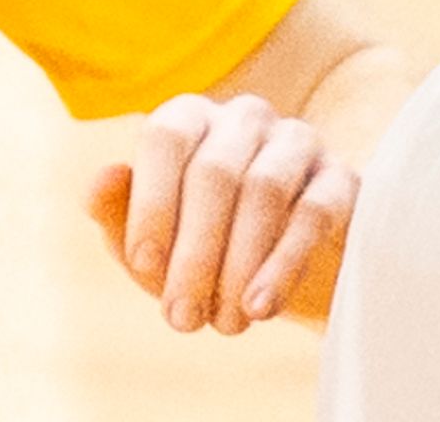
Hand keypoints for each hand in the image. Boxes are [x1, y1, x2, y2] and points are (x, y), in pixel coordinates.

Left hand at [90, 85, 362, 334]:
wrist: (286, 272)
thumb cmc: (204, 248)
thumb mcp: (156, 242)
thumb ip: (119, 213)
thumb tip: (99, 179)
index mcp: (190, 117)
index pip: (165, 138)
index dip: (152, 202)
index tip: (144, 267)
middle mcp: (243, 118)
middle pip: (215, 172)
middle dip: (195, 252)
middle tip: (182, 319)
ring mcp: (296, 142)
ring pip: (265, 189)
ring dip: (239, 262)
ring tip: (225, 323)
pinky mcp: (340, 180)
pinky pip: (314, 213)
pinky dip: (284, 263)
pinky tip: (262, 306)